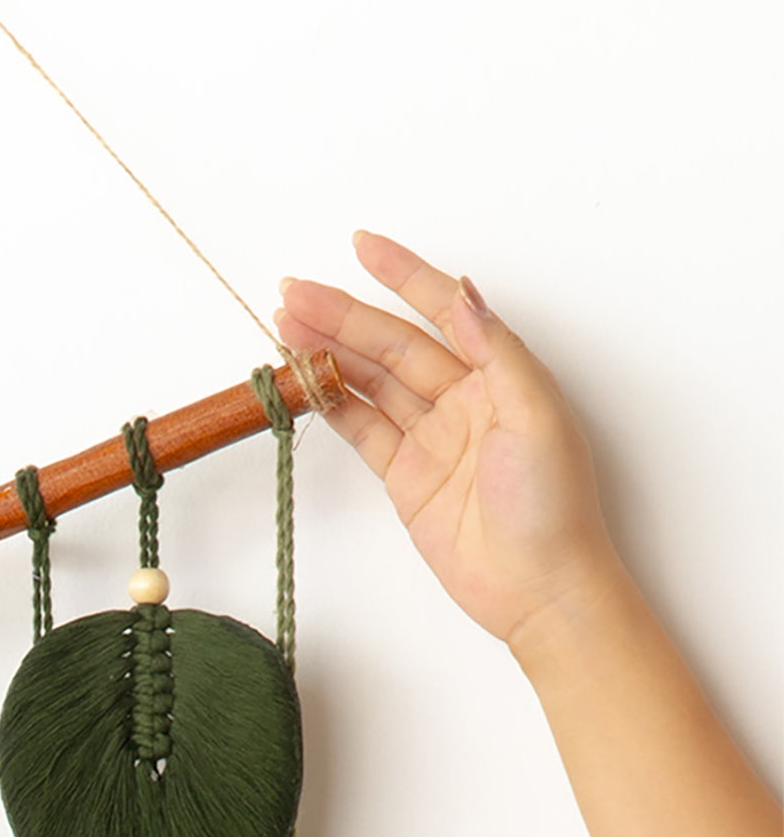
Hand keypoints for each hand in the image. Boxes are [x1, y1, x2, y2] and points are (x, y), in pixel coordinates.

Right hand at [278, 232, 622, 651]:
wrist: (539, 589)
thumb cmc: (553, 505)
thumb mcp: (535, 415)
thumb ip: (495, 350)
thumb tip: (462, 292)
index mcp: (500, 375)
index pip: (443, 310)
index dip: (403, 275)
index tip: (361, 246)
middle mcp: (464, 398)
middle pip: (392, 344)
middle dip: (342, 316)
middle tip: (292, 294)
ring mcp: (431, 437)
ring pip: (370, 381)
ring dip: (327, 353)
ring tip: (284, 327)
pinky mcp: (406, 476)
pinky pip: (361, 428)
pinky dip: (330, 403)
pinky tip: (302, 379)